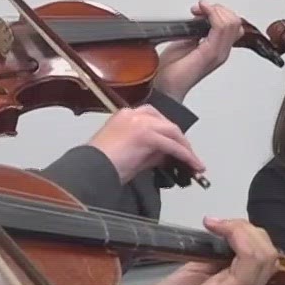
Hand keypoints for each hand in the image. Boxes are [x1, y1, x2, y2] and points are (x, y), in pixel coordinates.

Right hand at [87, 105, 206, 184]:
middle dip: (180, 139)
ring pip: (172, 132)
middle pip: (166, 122)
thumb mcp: (128, 153)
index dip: (168, 132)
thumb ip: (148, 150)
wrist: (90, 171)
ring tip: (194, 163)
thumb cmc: (103, 167)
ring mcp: (140, 123)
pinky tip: (191, 165)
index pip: (154, 118)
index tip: (176, 145)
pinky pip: (171, 145)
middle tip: (189, 155)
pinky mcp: (146, 135)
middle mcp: (132, 114)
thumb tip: (165, 155)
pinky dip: (184, 155)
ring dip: (186, 148)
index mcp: (124, 115)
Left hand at [154, 1, 243, 100]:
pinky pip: (221, 28)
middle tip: (200, 9)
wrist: (164, 86)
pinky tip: (201, 11)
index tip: (201, 8)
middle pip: (235, 22)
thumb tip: (199, 16)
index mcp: (217, 49)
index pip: (233, 25)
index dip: (219, 11)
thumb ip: (196, 30)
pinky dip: (212, 14)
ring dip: (214, 10)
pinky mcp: (210, 53)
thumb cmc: (172, 69)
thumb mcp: (185, 41)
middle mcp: (221, 51)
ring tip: (199, 10)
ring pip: (231, 23)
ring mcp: (218, 53)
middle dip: (218, 8)